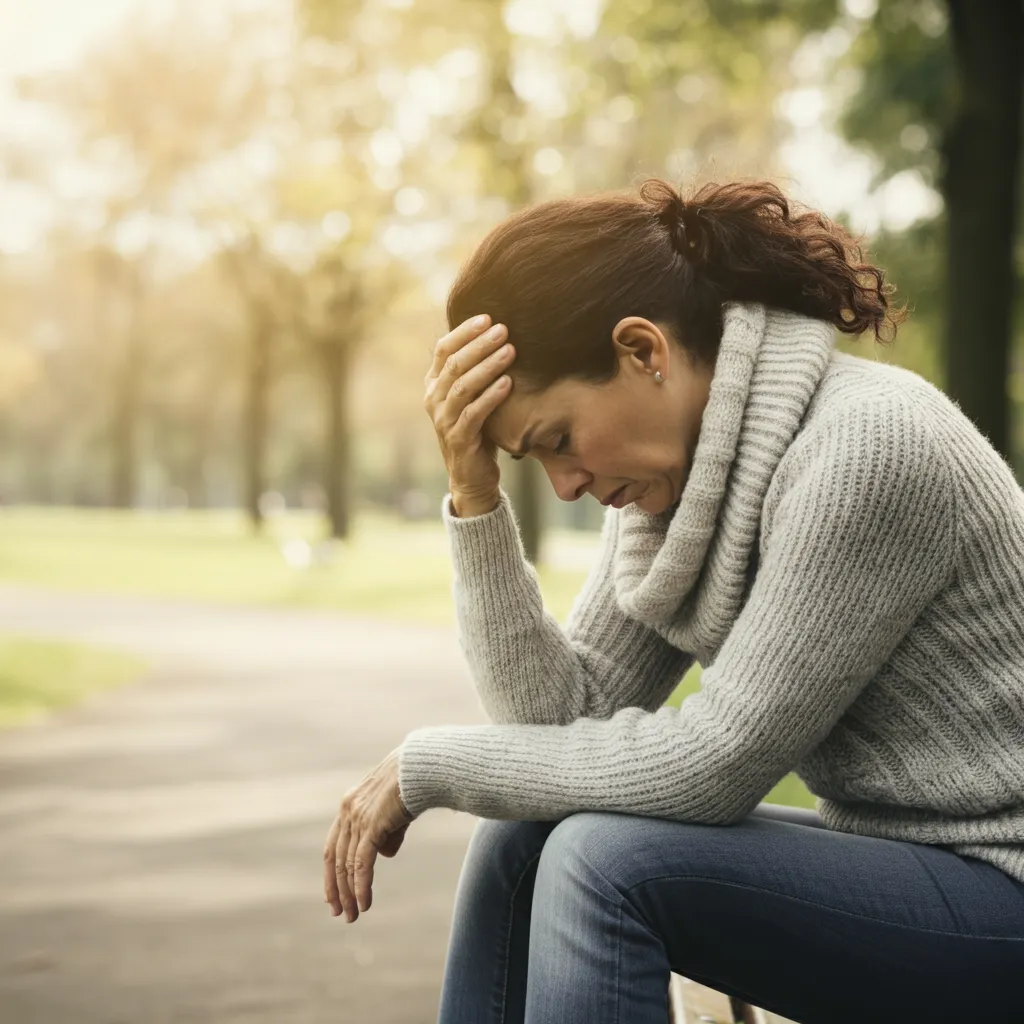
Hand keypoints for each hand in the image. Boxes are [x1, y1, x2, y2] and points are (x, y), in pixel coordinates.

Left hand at [323, 747, 414, 923]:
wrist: (423, 766)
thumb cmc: (414, 783)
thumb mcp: (395, 809)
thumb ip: (387, 831)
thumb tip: (384, 854)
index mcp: (349, 804)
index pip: (334, 845)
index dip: (332, 872)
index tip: (334, 894)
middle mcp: (348, 810)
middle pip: (335, 858)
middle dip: (336, 889)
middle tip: (338, 913)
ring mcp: (357, 817)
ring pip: (347, 865)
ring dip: (349, 894)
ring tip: (353, 915)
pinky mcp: (371, 825)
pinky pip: (361, 864)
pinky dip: (361, 886)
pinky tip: (364, 903)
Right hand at [424, 313, 515, 511]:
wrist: (472, 476)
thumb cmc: (478, 429)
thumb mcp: (473, 396)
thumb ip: (476, 371)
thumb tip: (499, 333)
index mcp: (434, 384)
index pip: (442, 349)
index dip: (464, 332)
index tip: (488, 317)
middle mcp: (433, 400)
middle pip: (454, 364)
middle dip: (480, 344)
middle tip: (504, 329)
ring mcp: (443, 420)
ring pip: (463, 386)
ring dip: (488, 366)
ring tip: (510, 351)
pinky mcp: (458, 439)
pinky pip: (474, 413)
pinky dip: (491, 396)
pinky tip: (508, 383)